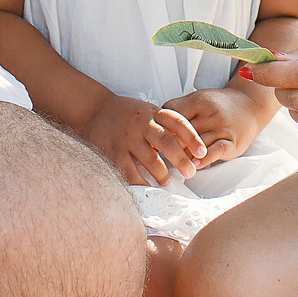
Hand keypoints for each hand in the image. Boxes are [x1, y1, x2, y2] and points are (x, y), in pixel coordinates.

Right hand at [85, 93, 210, 187]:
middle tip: (190, 173)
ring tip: (167, 183)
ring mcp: (127, 138)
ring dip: (162, 174)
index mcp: (153, 113)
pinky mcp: (114, 151)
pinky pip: (129, 170)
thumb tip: (189, 147)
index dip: (193, 137)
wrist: (94, 109)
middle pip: (166, 142)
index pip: (178, 123)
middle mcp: (142, 124)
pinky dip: (139, 181)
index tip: (203, 152)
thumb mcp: (148, 112)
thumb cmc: (127, 114)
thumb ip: (166, 126)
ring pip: (149, 159)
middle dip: (181, 160)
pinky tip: (146, 187)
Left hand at [160, 85, 270, 166]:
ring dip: (185, 156)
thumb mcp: (198, 98)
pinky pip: (216, 151)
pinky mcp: (233, 142)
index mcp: (199, 101)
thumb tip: (157, 120)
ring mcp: (223, 128)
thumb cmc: (219, 104)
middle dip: (172, 145)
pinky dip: (204, 159)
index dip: (164, 130)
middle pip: (185, 133)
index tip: (154, 141)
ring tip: (174, 165)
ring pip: (198, 144)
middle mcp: (211, 114)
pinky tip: (195, 165)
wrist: (250, 105)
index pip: (175, 118)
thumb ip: (178, 106)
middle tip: (160, 156)